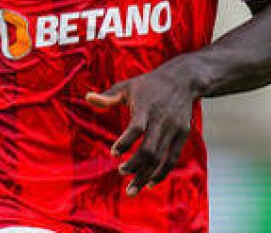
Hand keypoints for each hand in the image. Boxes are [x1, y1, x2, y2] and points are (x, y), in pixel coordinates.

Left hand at [86, 61, 198, 196]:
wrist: (183, 79)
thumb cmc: (149, 84)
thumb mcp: (128, 86)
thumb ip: (108, 96)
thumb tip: (87, 97)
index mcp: (145, 108)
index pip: (136, 128)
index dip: (125, 142)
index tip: (113, 152)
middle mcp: (161, 120)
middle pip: (149, 149)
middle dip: (134, 165)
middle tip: (120, 172)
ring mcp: (173, 129)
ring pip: (160, 158)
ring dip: (145, 175)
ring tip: (131, 190)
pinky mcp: (182, 135)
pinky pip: (172, 159)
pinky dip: (161, 173)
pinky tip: (149, 183)